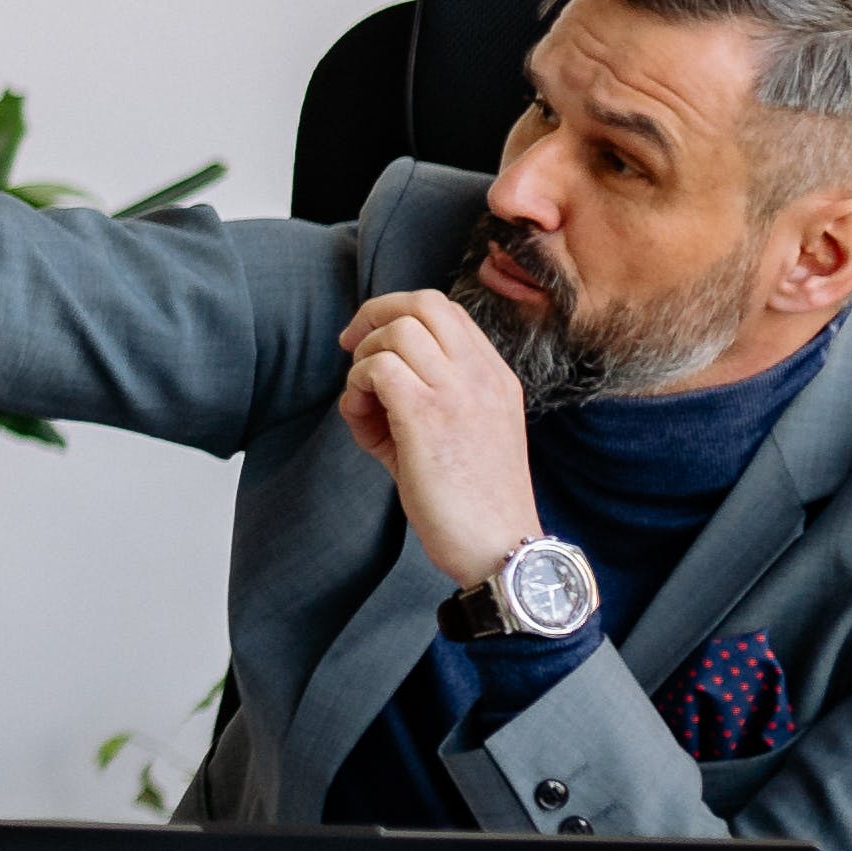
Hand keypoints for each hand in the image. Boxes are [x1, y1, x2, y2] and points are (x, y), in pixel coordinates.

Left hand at [333, 290, 541, 587]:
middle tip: (351, 349)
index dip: (400, 316)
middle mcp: (481, 375)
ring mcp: (458, 391)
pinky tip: (362, 419)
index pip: (448, 312)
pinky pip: (378, 367)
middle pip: (423, 302)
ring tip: (363, 403)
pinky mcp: (427, 416)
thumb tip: (365, 386)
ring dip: (364, 358)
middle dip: (375, 314)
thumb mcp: (461, 437)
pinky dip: (357, 386)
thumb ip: (424, 400)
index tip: (372, 345)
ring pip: (397, 329)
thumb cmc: (471, 504)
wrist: (500, 548)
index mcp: (496, 377)